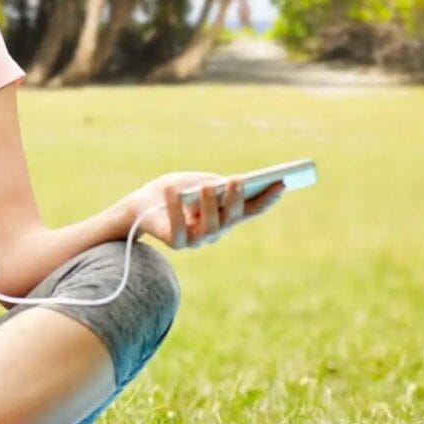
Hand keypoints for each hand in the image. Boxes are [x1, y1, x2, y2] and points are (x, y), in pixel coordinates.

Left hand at [119, 169, 286, 249]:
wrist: (141, 204)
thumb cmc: (175, 190)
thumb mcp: (198, 182)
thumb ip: (216, 185)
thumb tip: (233, 185)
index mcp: (226, 216)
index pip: (252, 210)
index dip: (268, 199)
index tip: (281, 183)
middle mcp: (216, 231)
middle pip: (232, 218)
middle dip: (236, 199)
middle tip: (238, 180)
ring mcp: (197, 240)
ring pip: (210, 226)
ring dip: (210, 204)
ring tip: (208, 186)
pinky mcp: (176, 243)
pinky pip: (179, 228)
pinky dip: (176, 208)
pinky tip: (174, 192)